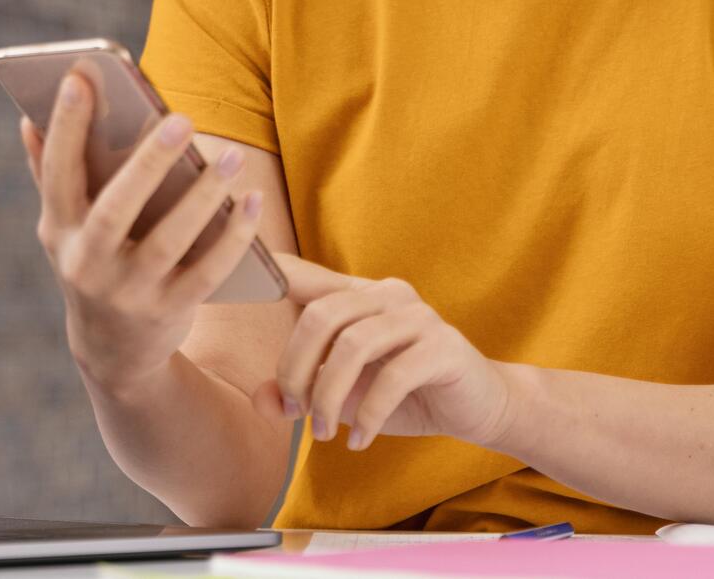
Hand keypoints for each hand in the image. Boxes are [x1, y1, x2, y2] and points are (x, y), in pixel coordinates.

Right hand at [20, 71, 265, 394]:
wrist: (112, 353)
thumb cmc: (91, 262)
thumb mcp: (63, 228)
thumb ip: (49, 173)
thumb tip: (28, 118)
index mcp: (60, 231)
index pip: (59, 174)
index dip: (66, 127)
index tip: (80, 78)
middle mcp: (88, 264)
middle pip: (117, 210)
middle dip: (148, 164)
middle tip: (182, 119)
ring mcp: (129, 292)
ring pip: (169, 242)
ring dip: (203, 198)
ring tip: (232, 157)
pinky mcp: (170, 312)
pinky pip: (207, 272)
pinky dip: (233, 237)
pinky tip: (251, 200)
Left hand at [250, 254, 516, 451]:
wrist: (481, 408)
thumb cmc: (406, 396)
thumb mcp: (345, 397)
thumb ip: (302, 395)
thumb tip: (262, 402)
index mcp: (359, 294)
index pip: (305, 277)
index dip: (269, 274)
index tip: (232, 278)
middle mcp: (386, 294)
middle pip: (320, 316)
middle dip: (296, 368)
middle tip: (295, 412)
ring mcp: (418, 316)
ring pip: (353, 345)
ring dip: (328, 396)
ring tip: (324, 433)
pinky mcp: (443, 347)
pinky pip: (392, 376)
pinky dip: (367, 413)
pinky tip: (359, 440)